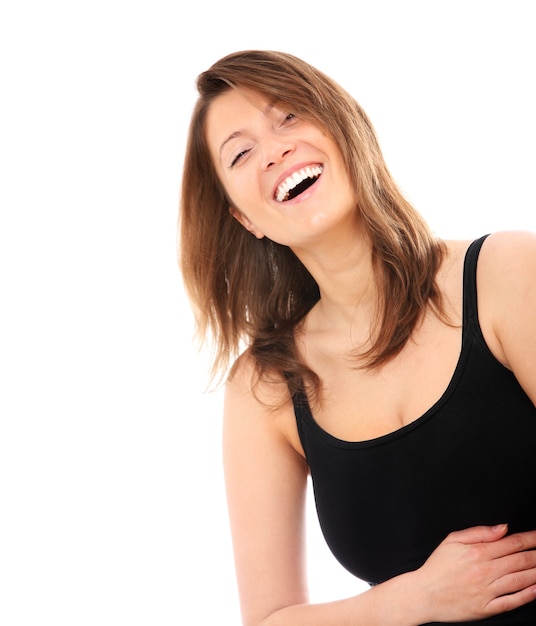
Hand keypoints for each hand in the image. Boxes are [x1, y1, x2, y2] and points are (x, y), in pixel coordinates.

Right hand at [416, 524, 535, 622]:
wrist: (424, 594)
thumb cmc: (437, 567)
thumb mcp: (452, 540)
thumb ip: (478, 532)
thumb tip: (502, 528)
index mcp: (477, 552)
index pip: (512, 543)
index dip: (531, 538)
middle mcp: (485, 571)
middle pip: (520, 560)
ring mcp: (487, 591)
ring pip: (520, 580)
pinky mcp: (487, 608)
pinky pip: (512, 601)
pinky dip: (527, 595)